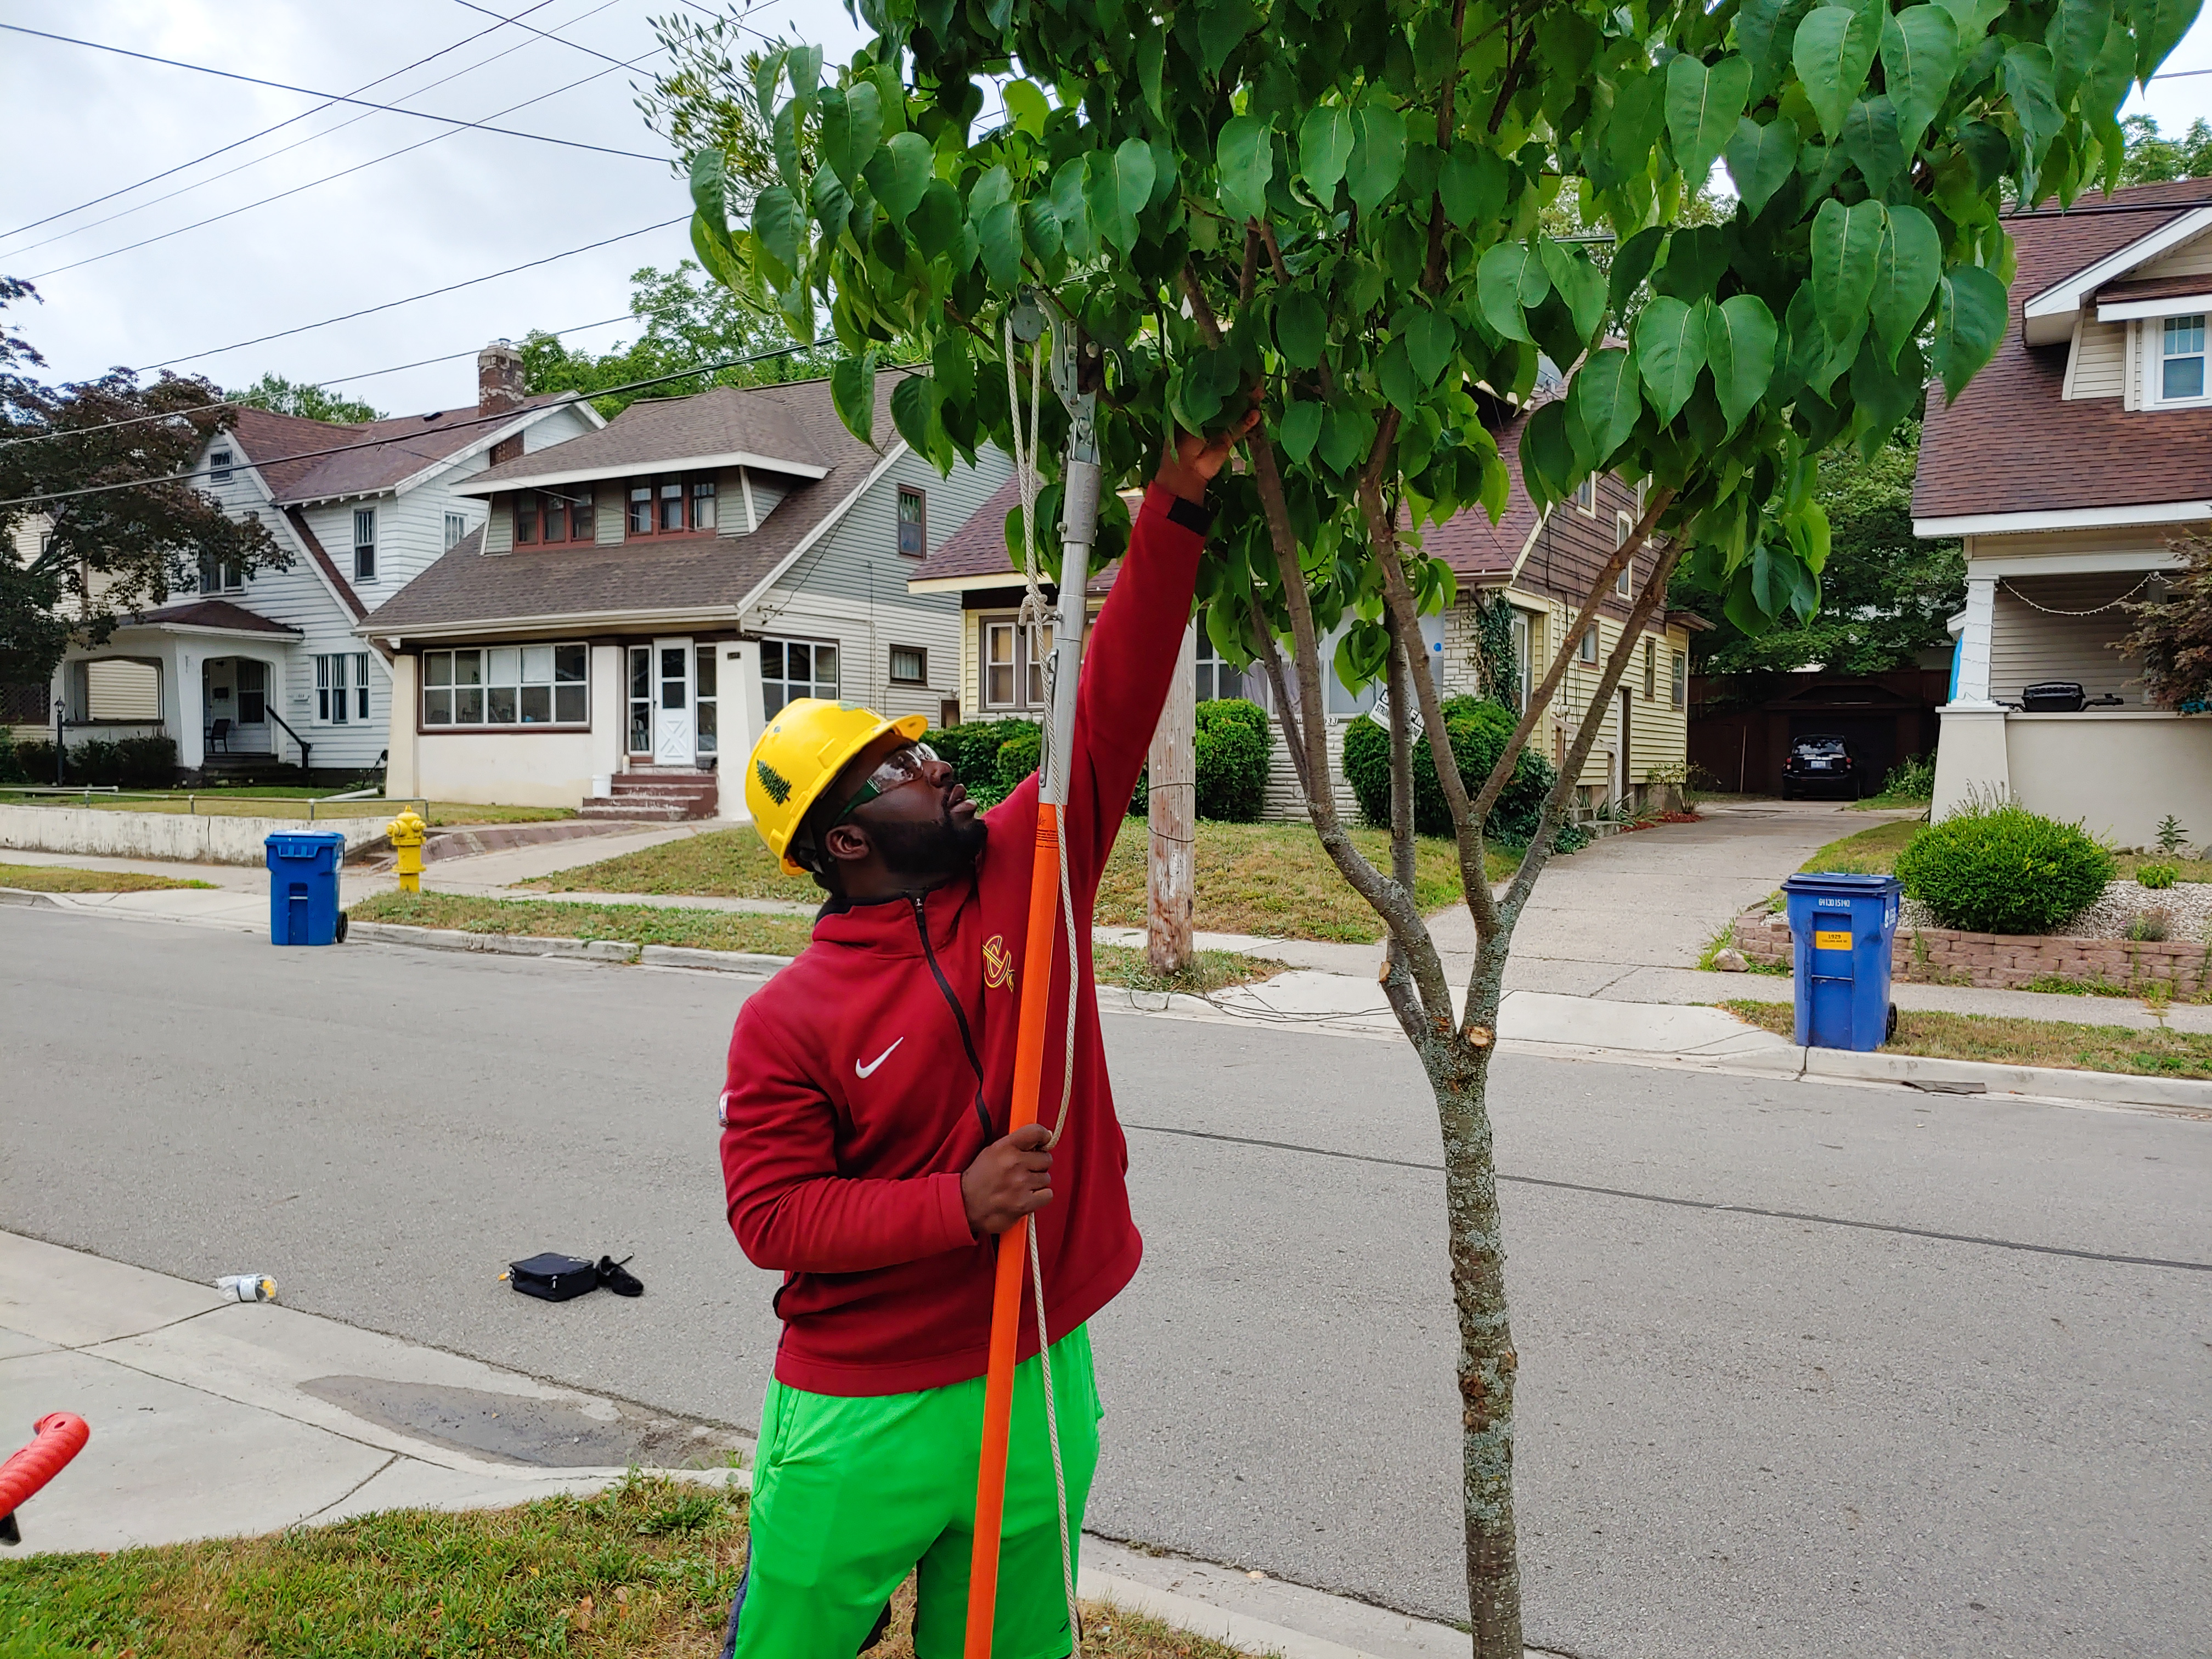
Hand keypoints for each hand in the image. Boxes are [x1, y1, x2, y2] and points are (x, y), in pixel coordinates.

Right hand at [962, 1122, 1052, 1235]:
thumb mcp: (991, 1152)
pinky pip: (1047, 1195)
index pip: (1036, 1132)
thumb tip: (1043, 1138)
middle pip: (1046, 1159)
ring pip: (1046, 1178)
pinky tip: (1026, 1196)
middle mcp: (1013, 1163)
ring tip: (1020, 1186)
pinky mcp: (1024, 1203)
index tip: (1043, 1142)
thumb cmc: (979, 1178)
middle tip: (1025, 1171)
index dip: (1043, 1137)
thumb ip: (1015, 1144)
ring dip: (1037, 1183)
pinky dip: (1039, 1197)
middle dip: (1038, 1165)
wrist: (964, 1205)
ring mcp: (1020, 1184)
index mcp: (1004, 1147)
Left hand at [1154, 385, 1262, 503]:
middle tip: (1252, 378)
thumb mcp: (1187, 418)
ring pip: (1236, 411)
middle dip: (1239, 388)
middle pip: (1226, 398)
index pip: (1209, 388)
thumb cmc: (1180, 444)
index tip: (1235, 368)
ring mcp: (1219, 426)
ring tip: (1259, 391)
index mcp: (1192, 406)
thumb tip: (1212, 384)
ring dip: (1247, 402)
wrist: (1186, 472)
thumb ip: (1199, 402)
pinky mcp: (1228, 439)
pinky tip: (1257, 414)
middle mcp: (1207, 414)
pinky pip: (1240, 428)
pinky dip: (1248, 421)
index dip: (1222, 379)